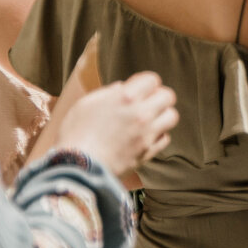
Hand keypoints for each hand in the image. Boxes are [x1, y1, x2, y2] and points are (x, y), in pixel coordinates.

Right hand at [51, 70, 178, 181]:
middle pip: (168, 96)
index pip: (152, 80)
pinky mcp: (149, 151)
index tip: (138, 88)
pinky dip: (158, 135)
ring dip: (162, 115)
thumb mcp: (85, 105)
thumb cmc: (75, 134)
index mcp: (125, 98)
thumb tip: (122, 87)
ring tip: (148, 119)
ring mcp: (147, 134)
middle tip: (146, 102)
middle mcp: (141, 114)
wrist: (78, 167)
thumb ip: (107, 93)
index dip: (145, 83)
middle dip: (158, 96)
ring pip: (172, 116)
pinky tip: (145, 136)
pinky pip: (165, 138)